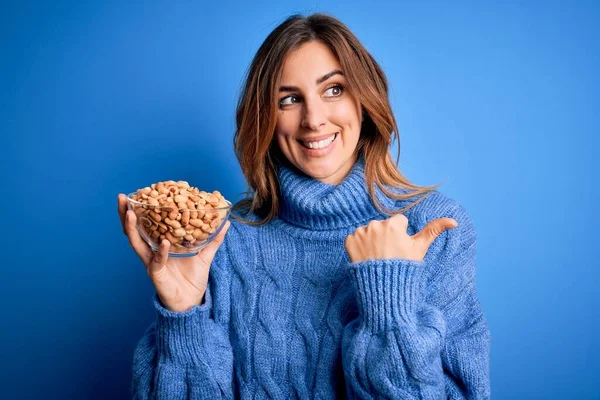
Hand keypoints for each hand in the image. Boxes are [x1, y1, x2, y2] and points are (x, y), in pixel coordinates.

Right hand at [117, 193, 229, 311]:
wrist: (192, 301)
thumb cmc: (193, 277)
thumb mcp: (205, 254)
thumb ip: (213, 238)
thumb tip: (226, 222)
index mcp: (159, 243)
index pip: (146, 223)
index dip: (139, 209)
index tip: (137, 193)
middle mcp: (151, 251)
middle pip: (133, 230)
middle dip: (125, 214)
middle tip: (122, 198)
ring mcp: (151, 262)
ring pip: (136, 243)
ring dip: (132, 228)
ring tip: (130, 213)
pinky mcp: (156, 274)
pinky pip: (156, 261)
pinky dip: (161, 251)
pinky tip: (164, 242)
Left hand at [344, 213, 457, 262]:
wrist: (382, 289)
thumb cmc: (404, 269)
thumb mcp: (420, 249)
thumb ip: (434, 231)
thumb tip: (454, 221)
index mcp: (393, 225)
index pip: (399, 222)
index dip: (401, 236)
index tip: (400, 249)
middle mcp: (375, 225)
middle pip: (383, 226)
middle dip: (386, 237)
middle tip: (388, 255)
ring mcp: (360, 233)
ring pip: (369, 231)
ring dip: (372, 240)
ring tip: (377, 257)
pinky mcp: (349, 241)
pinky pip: (355, 238)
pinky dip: (359, 246)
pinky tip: (366, 258)